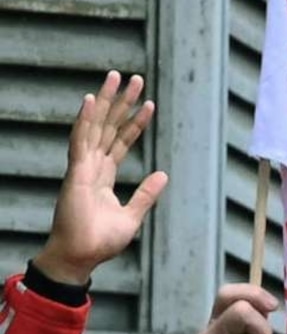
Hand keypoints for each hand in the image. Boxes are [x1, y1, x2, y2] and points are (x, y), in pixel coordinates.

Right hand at [36, 73, 167, 286]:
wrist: (81, 256)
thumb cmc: (101, 241)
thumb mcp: (133, 215)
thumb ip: (146, 194)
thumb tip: (163, 174)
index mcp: (104, 175)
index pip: (121, 141)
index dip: (134, 122)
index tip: (148, 103)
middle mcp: (92, 165)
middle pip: (109, 125)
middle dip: (122, 102)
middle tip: (135, 78)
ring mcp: (82, 167)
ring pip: (96, 125)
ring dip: (106, 101)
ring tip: (116, 77)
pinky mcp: (76, 172)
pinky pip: (81, 141)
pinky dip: (86, 120)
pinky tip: (91, 100)